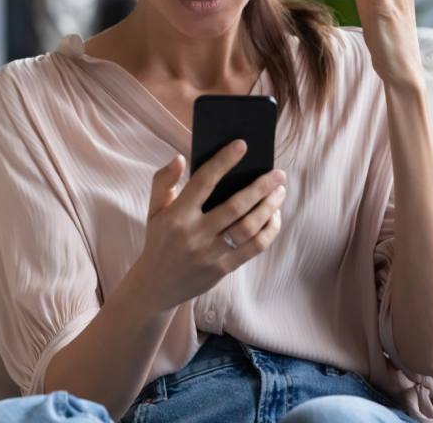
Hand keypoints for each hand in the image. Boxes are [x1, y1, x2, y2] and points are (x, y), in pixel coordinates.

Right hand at [133, 141, 286, 313]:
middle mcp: (194, 234)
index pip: (203, 181)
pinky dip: (269, 230)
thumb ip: (163, 181)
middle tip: (278, 173)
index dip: (224, 161)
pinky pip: (254, 247)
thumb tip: (180, 158)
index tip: (242, 145)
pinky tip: (274, 216)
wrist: (156, 286)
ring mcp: (210, 253)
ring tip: (279, 192)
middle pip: (235, 206)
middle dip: (261, 187)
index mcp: (177, 215)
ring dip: (269, 207)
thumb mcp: (153, 209)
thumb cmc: (159, 239)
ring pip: (249, 227)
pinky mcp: (223, 269)